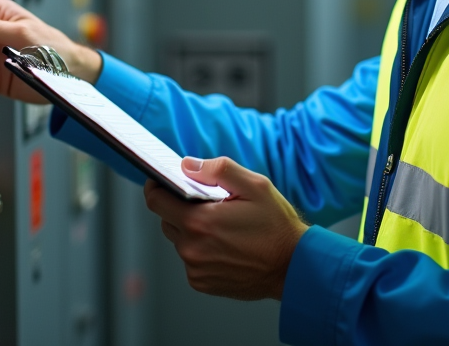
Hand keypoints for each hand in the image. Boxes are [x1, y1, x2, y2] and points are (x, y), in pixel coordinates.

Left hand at [144, 156, 307, 300]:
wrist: (293, 267)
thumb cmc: (276, 225)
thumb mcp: (254, 185)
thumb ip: (218, 170)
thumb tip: (187, 164)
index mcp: (199, 222)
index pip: (155, 201)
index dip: (155, 186)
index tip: (158, 180)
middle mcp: (192, 248)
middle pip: (167, 220)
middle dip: (180, 208)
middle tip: (206, 204)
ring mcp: (196, 269)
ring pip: (180, 241)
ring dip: (192, 230)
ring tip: (221, 226)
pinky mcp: (202, 283)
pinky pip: (191, 260)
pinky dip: (201, 250)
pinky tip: (225, 246)